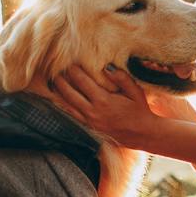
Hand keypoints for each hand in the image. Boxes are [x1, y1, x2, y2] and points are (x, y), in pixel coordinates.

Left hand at [49, 64, 163, 145]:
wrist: (143, 134)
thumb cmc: (140, 110)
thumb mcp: (135, 92)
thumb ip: (122, 78)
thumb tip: (107, 67)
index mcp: (104, 101)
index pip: (82, 82)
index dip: (73, 71)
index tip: (68, 62)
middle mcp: (93, 112)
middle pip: (69, 93)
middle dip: (61, 80)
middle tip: (54, 69)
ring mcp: (90, 121)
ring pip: (67, 105)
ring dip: (58, 93)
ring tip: (52, 82)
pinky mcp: (90, 127)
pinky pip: (72, 115)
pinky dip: (64, 105)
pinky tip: (59, 98)